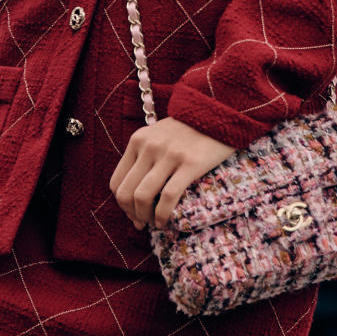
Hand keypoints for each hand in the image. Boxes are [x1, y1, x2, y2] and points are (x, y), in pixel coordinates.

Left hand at [109, 117, 236, 231]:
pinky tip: (165, 222)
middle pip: (126, 192)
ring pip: (143, 197)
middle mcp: (149, 147)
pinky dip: (162, 215)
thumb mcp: (159, 135)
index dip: (122, 204)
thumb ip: (145, 155)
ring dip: (145, 217)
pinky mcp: (190, 164)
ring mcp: (169, 155)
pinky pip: (168, 196)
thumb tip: (137, 191)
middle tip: (142, 223)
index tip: (132, 214)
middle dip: (131, 214)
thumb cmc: (189, 129)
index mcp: (138, 141)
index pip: (116, 181)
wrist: (219, 111)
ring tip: (155, 224)